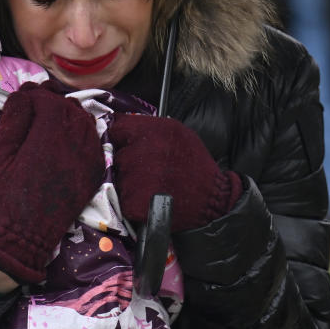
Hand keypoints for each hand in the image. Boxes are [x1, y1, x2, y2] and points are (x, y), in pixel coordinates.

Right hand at [0, 83, 104, 282]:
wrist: (19, 239)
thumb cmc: (1, 198)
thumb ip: (13, 121)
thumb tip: (23, 95)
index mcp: (47, 140)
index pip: (49, 101)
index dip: (34, 95)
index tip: (22, 98)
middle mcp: (74, 146)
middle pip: (70, 108)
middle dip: (51, 102)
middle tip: (34, 106)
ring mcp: (88, 161)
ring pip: (86, 122)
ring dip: (69, 115)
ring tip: (51, 120)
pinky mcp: (94, 174)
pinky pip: (95, 142)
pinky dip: (82, 133)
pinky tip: (67, 138)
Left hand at [109, 113, 242, 232]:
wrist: (212, 198)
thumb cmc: (195, 165)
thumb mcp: (179, 133)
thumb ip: (150, 128)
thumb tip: (123, 126)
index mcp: (153, 131)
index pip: (117, 129)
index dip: (121, 138)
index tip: (126, 144)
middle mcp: (142, 150)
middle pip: (117, 155)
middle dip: (128, 162)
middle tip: (147, 169)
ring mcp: (136, 177)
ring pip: (119, 178)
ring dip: (130, 182)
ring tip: (152, 185)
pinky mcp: (135, 201)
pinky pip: (124, 199)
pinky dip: (134, 202)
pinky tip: (150, 199)